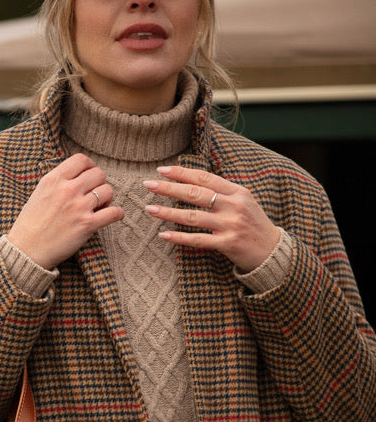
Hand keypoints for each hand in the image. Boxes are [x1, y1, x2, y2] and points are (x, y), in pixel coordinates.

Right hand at [7, 154, 122, 270]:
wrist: (26, 250)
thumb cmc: (31, 224)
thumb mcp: (39, 193)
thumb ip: (57, 181)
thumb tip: (77, 175)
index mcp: (54, 180)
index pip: (81, 160)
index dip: (90, 166)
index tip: (90, 176)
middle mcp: (66, 190)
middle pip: (98, 174)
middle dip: (99, 183)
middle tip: (94, 194)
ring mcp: (77, 207)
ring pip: (107, 190)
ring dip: (107, 198)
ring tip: (100, 207)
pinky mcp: (87, 225)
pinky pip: (114, 213)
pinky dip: (117, 213)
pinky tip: (113, 216)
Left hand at [143, 165, 279, 272]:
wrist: (272, 251)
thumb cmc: (253, 225)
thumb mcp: (244, 202)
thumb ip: (223, 192)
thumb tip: (194, 181)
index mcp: (237, 192)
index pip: (205, 178)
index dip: (183, 173)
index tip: (163, 170)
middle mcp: (234, 206)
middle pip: (196, 194)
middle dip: (169, 188)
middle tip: (148, 185)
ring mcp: (230, 225)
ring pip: (193, 217)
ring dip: (169, 213)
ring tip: (150, 209)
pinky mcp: (227, 244)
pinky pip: (198, 240)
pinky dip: (179, 237)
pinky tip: (163, 235)